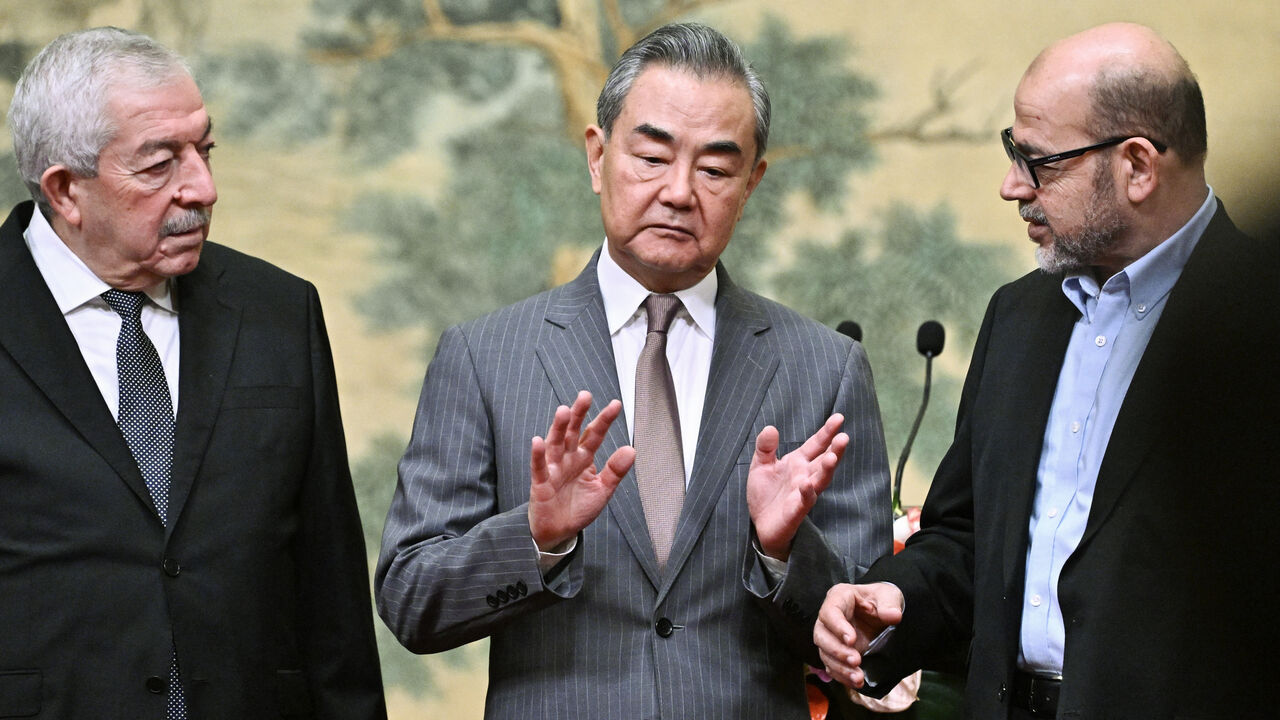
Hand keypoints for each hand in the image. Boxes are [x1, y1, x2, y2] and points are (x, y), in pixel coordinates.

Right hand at [529, 390, 634, 550]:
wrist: (558, 531)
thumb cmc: (578, 508)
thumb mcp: (602, 490)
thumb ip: (615, 471)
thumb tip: (631, 449)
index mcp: (584, 458)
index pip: (595, 434)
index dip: (604, 420)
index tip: (615, 405)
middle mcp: (568, 458)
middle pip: (573, 432)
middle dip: (579, 414)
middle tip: (585, 396)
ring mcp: (554, 468)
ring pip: (555, 443)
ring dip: (558, 427)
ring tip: (564, 411)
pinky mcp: (541, 482)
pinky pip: (539, 466)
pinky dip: (538, 454)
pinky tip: (538, 441)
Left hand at [746, 414, 848, 559]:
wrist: (761, 524)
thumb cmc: (765, 494)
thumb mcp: (761, 466)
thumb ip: (765, 447)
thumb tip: (770, 428)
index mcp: (798, 462)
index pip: (816, 444)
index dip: (827, 432)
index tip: (839, 418)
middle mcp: (805, 476)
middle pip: (824, 461)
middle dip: (835, 450)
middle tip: (844, 437)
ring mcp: (803, 493)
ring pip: (820, 480)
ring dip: (827, 469)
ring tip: (832, 457)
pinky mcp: (796, 510)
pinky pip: (804, 501)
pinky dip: (807, 493)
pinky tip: (806, 484)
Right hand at [814, 582, 904, 687]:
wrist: (882, 613)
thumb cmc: (881, 599)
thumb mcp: (888, 595)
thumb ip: (889, 604)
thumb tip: (893, 616)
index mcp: (839, 598)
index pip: (830, 611)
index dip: (837, 626)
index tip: (852, 639)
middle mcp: (829, 618)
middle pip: (821, 635)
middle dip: (837, 651)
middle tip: (856, 660)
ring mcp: (831, 636)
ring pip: (825, 653)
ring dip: (840, 667)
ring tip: (858, 677)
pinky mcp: (836, 652)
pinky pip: (832, 666)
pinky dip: (842, 676)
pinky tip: (856, 682)